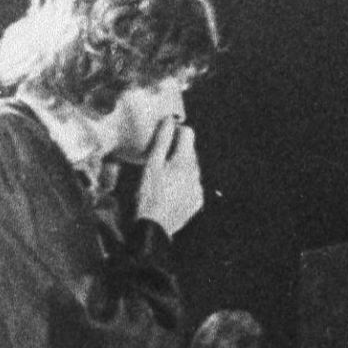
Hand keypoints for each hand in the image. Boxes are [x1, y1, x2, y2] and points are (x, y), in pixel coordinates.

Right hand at [135, 119, 203, 235]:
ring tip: (163, 176)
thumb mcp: (151, 164)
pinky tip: (169, 190)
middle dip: (177, 150)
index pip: (189, 133)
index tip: (165, 134)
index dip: (176, 130)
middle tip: (159, 156)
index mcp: (186, 161)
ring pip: (191, 169)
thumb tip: (169, 121)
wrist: (154, 226)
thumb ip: (162, 140)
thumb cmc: (149, 193)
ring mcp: (198, 188)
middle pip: (190, 152)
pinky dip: (183, 183)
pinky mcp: (197, 201)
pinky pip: (192, 185)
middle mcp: (197, 173)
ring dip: (180, 167)